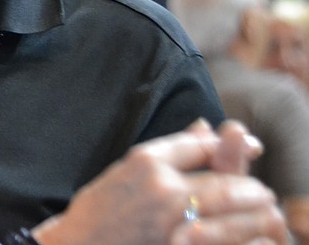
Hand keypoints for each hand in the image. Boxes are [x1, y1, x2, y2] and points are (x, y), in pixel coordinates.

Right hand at [32, 120, 287, 244]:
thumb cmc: (97, 213)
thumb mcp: (126, 172)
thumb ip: (169, 152)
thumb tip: (205, 126)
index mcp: (144, 160)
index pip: (201, 144)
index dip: (227, 147)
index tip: (245, 150)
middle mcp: (161, 186)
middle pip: (226, 177)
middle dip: (251, 187)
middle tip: (260, 194)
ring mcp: (171, 219)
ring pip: (232, 208)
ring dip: (253, 212)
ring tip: (259, 214)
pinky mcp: (178, 244)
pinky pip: (224, 236)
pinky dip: (240, 234)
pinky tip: (242, 235)